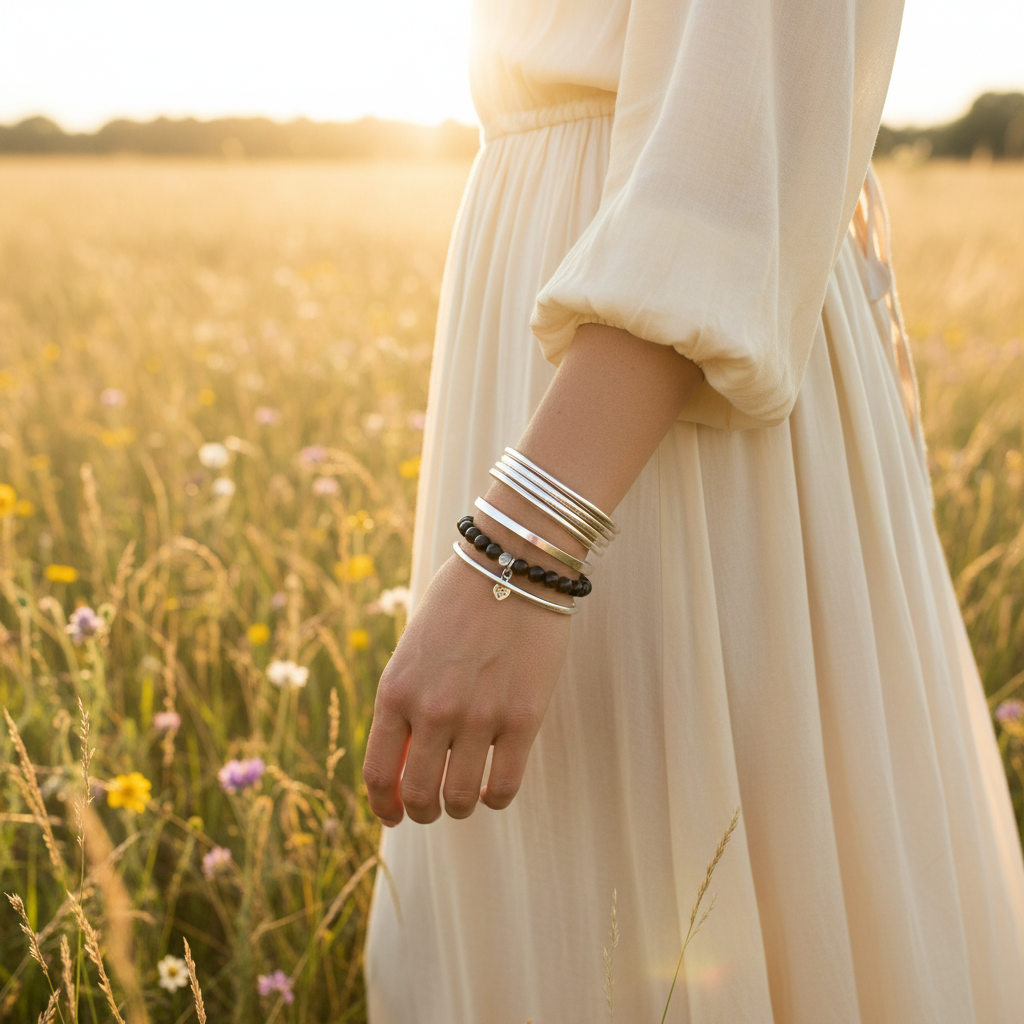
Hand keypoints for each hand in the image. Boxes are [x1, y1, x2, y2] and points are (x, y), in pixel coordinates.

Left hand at [362, 549, 570, 824]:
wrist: (513, 565)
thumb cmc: (460, 602)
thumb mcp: (413, 649)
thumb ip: (407, 700)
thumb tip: (408, 758)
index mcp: (395, 690)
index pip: (378, 772)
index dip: (383, 806)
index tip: (393, 815)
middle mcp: (432, 710)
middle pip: (419, 795)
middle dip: (423, 812)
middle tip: (434, 808)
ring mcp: (478, 717)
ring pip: (461, 798)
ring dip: (460, 807)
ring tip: (466, 798)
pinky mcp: (523, 718)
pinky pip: (504, 786)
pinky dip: (496, 797)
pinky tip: (496, 788)